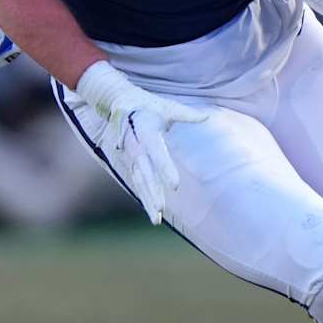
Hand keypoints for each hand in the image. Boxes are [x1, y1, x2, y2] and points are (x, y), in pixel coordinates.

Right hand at [75, 62, 207, 225]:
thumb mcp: (166, 106)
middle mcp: (135, 147)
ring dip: (147, 200)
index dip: (165, 169)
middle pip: (145, 173)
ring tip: (157, 220)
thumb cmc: (147, 104)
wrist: (116, 102)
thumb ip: (185, 115)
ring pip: (139, 182)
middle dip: (152, 192)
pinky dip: (144, 197)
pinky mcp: (130, 163)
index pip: (156, 153)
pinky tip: (153, 212)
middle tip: (161, 210)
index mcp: (145, 131)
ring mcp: (130, 156)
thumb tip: (205, 118)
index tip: (175, 186)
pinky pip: (138, 182)